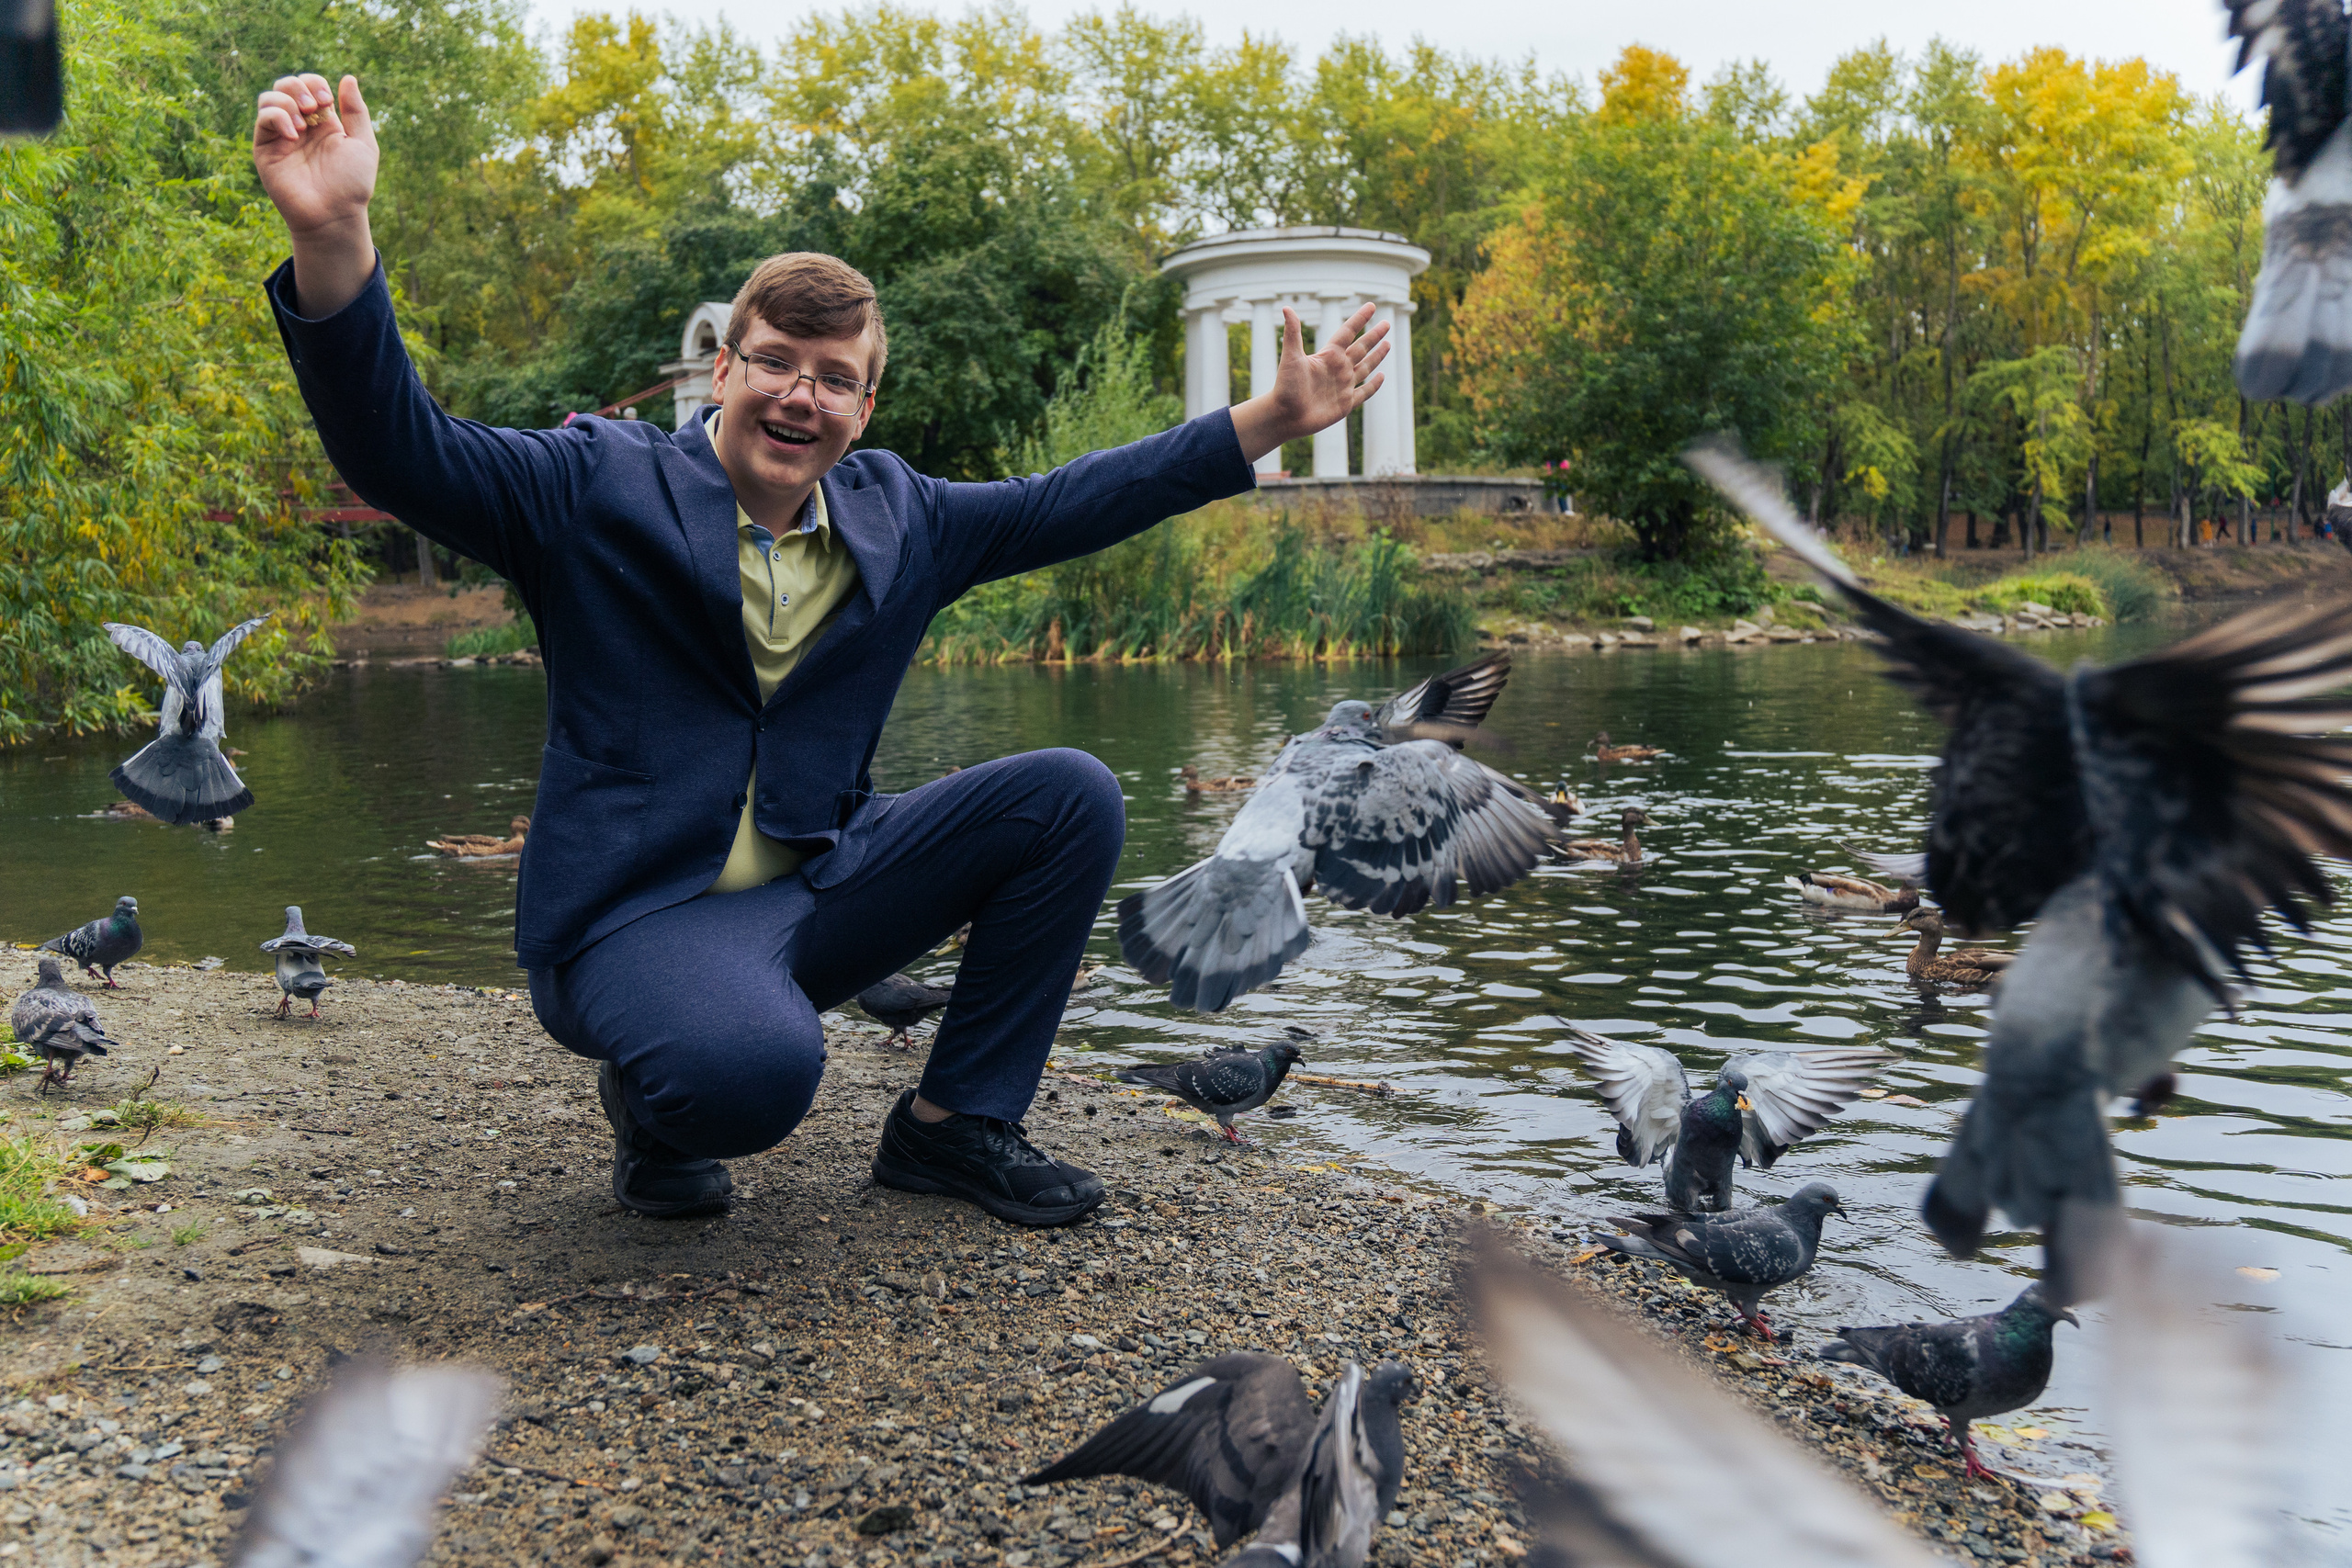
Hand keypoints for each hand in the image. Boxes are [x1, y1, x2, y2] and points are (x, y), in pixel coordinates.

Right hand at [253, 73, 378, 316]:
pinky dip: (277, 116)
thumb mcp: (363, 144)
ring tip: (304, 123)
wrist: (335, 214)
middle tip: (315, 106)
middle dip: (299, 86)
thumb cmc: (353, 185)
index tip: (328, 100)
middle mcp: (300, 125)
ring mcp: (281, 136)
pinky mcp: (266, 149)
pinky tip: (294, 133)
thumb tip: (348, 77)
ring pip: (269, 97)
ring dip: (287, 100)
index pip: (310, 86)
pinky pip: (263, 119)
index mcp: (323, 122)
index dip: (315, 83)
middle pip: (286, 85)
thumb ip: (356, 111)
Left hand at [1230, 301, 1391, 464]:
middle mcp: (1338, 368)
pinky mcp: (1346, 403)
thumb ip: (1293, 333)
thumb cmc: (1285, 386)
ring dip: (1377, 356)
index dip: (1359, 319)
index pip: (1347, 332)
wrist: (1284, 416)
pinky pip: (1364, 392)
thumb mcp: (1291, 357)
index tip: (1371, 306)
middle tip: (1386, 323)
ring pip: (1365, 367)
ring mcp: (1343, 386)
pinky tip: (1381, 376)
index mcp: (1328, 355)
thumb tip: (1287, 308)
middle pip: (1361, 348)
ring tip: (1388, 344)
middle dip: (1374, 336)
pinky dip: (1374, 385)